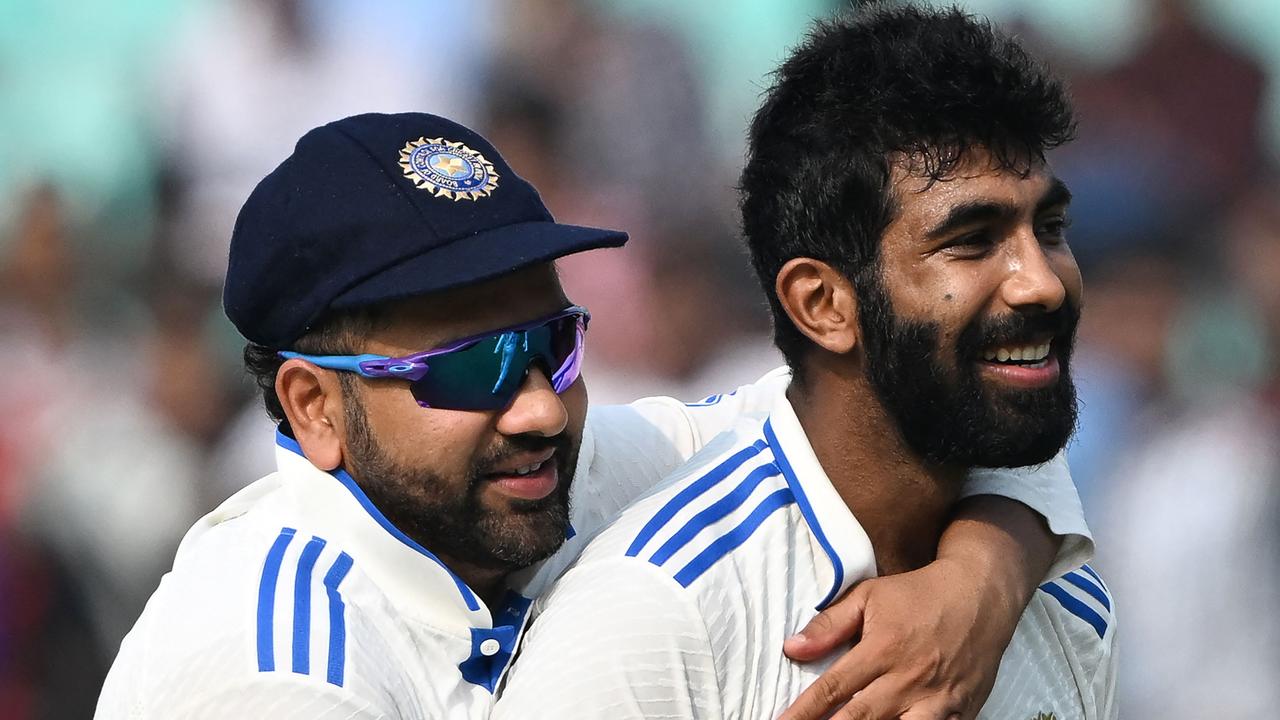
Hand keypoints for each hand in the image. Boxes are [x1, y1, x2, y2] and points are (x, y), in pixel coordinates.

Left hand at [779, 496, 1056, 719]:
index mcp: (882, 650)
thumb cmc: (919, 594)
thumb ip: (829, 625)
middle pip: (860, 719)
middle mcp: (908, 679)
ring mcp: (938, 699)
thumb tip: (791, 648)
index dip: (803, 712)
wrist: (981, 594)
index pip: (832, 689)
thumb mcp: (869, 596)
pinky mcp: (962, 710)